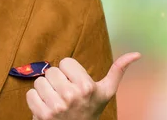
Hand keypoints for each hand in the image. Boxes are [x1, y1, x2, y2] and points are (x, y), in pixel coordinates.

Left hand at [26, 52, 140, 119]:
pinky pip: (30, 94)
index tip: (75, 83)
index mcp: (87, 86)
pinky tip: (47, 107)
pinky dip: (35, 100)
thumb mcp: (106, 92)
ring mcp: (56, 106)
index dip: (69, 72)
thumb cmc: (91, 110)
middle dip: (56, 81)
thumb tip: (136, 54)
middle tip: (64, 93)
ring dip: (45, 90)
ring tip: (55, 99)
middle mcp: (72, 95)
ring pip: (39, 81)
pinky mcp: (42, 115)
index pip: (65, 62)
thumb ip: (118, 70)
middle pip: (51, 71)